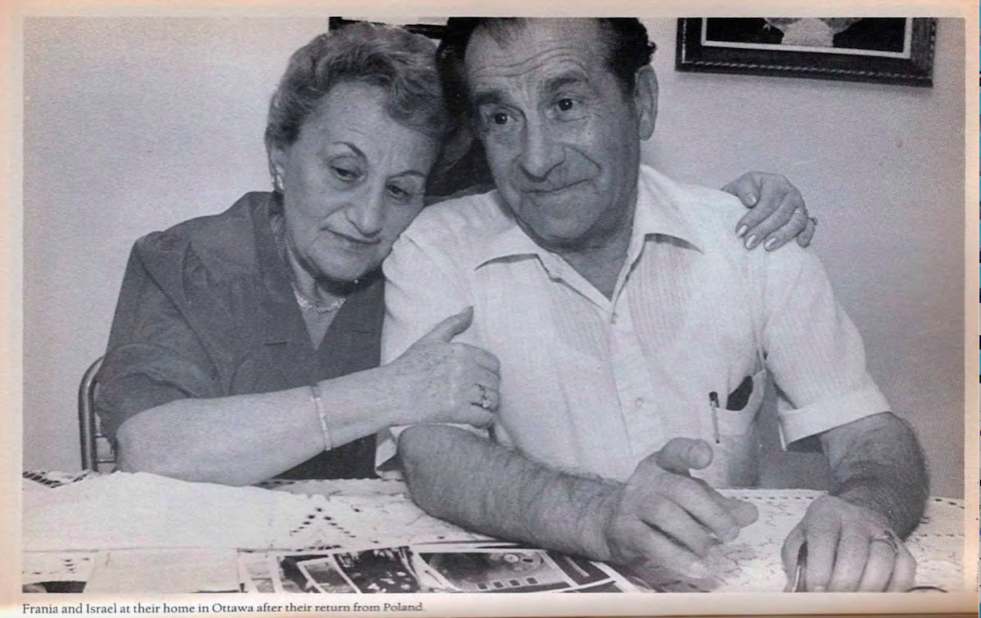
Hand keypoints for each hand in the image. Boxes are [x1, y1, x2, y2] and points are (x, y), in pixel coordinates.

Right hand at [383, 307, 499, 427]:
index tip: (481, 381)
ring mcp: (461, 390)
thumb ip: (453, 323)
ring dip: (489, 406)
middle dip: (489, 390)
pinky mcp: (457, 411)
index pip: (493, 363)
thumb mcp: (429, 340)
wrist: (390, 393)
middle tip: (479, 397)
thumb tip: (471, 309)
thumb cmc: (408, 366)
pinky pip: (484, 416)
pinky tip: (476, 420)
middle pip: (494, 382)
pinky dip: (484, 420)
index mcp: (461, 351)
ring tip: (479, 408)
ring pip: (492, 399)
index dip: (490, 374)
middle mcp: (464, 368)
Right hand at [596, 438, 757, 576]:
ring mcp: (633, 503)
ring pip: (665, 514)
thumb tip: (750, 513)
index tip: (706, 458)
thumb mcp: (690, 500)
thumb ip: (720, 506)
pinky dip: (677, 557)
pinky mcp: (625, 530)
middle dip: (711, 513)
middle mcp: (647, 479)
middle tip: (730, 534)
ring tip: (709, 552)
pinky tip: (698, 569)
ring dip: (695, 536)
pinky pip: (651, 542)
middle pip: (681, 489)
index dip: (690, 452)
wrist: (610, 522)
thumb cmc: (659, 506)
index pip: (675, 451)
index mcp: (664, 464)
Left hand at [722, 171, 815, 249]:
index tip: (739, 232)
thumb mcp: (738, 187)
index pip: (767, 201)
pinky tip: (799, 245)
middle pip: (781, 213)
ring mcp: (800, 207)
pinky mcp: (805, 219)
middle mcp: (791, 193)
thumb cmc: (742, 196)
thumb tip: (752, 201)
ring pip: (797, 221)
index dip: (753, 217)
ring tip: (767, 247)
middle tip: (749, 244)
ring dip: (783, 235)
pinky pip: (809, 227)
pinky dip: (806, 235)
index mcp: (776, 182)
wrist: (747, 203)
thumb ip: (743, 189)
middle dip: (764, 230)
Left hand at [781, 495, 915, 591]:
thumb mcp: (800, 538)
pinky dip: (896, 587)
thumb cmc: (822, 533)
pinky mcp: (902, 545)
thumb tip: (793, 591)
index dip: (819, 569)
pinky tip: (880, 598)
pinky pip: (905, 568)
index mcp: (826, 514)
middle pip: (854, 552)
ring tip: (855, 602)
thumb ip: (795, 562)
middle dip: (843, 582)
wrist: (855, 512)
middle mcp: (856, 519)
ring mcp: (882, 531)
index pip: (823, 540)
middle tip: (835, 601)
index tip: (816, 591)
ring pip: (882, 560)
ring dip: (868, 587)